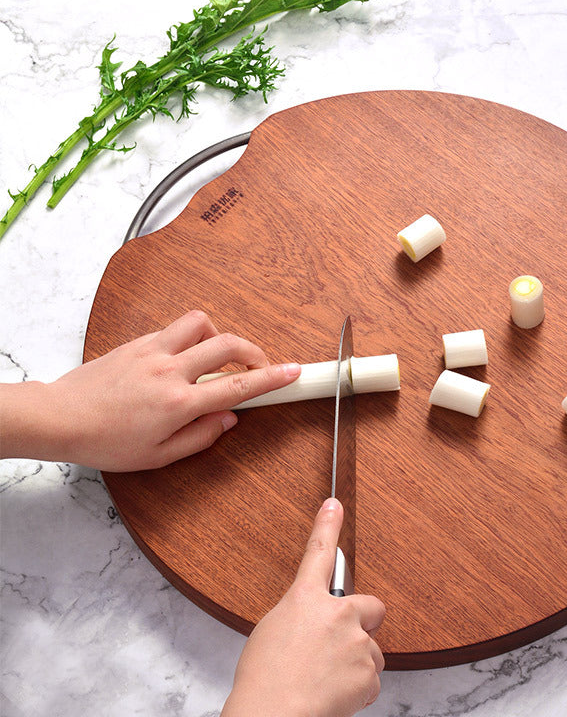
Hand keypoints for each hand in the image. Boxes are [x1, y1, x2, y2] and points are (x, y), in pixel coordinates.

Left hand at [0, 310, 299, 470]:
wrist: (60, 417)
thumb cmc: (105, 441)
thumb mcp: (158, 456)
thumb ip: (200, 436)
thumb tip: (229, 419)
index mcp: (178, 404)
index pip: (237, 387)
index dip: (271, 379)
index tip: (294, 372)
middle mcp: (170, 371)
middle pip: (228, 344)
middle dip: (255, 352)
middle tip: (260, 366)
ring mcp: (154, 351)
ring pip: (203, 323)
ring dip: (220, 337)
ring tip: (218, 358)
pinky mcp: (140, 342)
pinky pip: (177, 328)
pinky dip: (193, 337)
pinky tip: (187, 358)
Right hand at [222, 499, 385, 716]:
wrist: (272, 716)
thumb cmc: (263, 681)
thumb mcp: (271, 633)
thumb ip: (300, 616)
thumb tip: (312, 622)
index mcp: (304, 599)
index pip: (318, 552)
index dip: (328, 525)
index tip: (335, 504)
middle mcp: (336, 613)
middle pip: (371, 605)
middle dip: (364, 622)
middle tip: (343, 643)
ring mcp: (356, 641)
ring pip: (371, 649)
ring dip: (356, 663)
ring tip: (326, 681)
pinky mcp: (368, 672)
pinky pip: (370, 680)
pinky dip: (356, 691)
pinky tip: (333, 697)